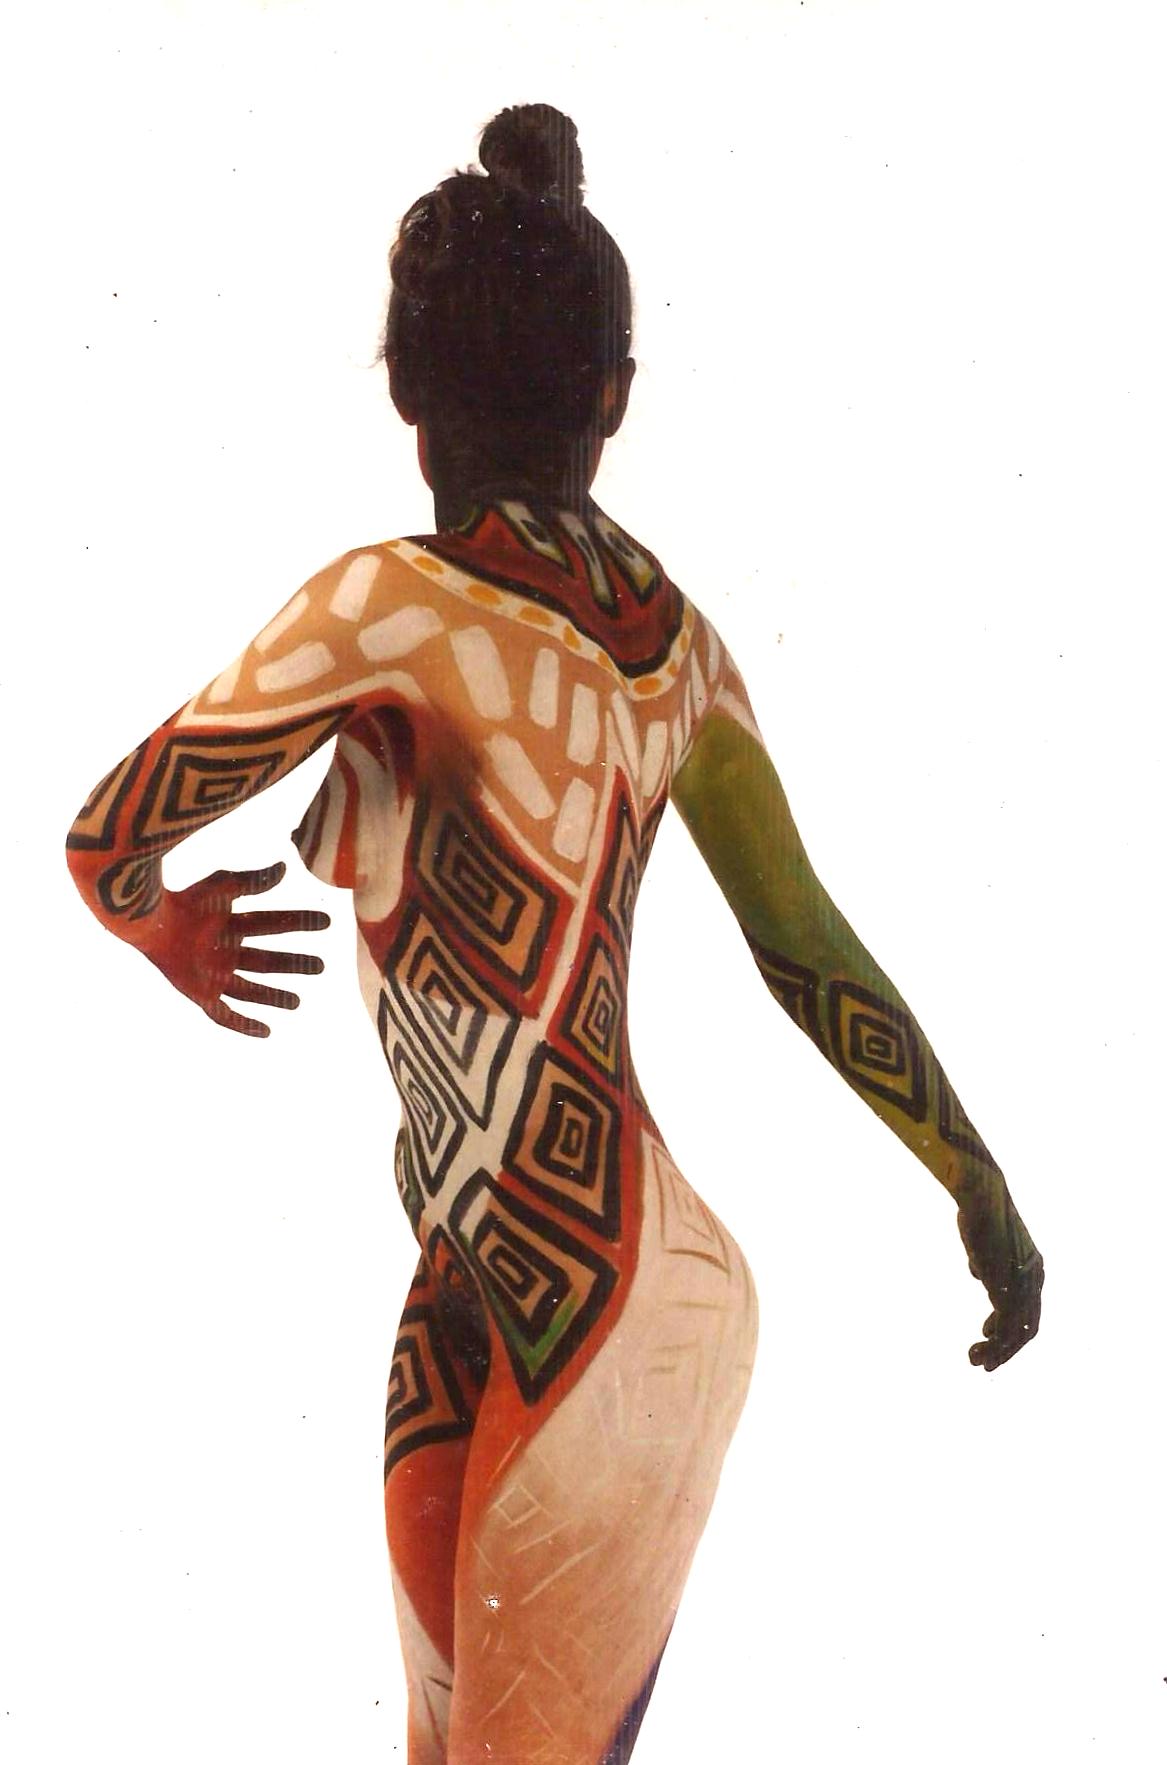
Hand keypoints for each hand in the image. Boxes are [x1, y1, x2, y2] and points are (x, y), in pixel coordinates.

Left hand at [142, 861, 329, 1036]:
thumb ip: (252, 881)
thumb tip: (283, 867)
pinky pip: (224, 1015)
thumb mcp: (223, 887)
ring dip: (273, 997)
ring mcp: (213, 975)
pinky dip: (244, 1025)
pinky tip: (266, 1031)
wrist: (150, 923)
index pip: (273, 924)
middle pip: (267, 961)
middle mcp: (226, 951)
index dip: (299, 922)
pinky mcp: (200, 994)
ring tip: (296, 1002)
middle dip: (293, 964)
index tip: (326, 921)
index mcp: (232, 925)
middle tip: (321, 966)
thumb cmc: (185, 901)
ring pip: (250, 990)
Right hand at [958, 1189, 1043, 1371]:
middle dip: (1007, 1349)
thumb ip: (986, 1262)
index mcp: (1033, 1268)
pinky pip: (1005, 1329)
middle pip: (1028, 1326)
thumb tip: (979, 1275)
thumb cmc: (980, 1212)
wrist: (983, 1197)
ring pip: (1018, 1334)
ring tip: (974, 1361)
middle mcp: (1034, 1280)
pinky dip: (994, 1346)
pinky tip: (977, 1350)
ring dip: (998, 1353)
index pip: (1028, 1308)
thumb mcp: (986, 1243)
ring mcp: (1023, 1286)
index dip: (1009, 1326)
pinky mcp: (1008, 1289)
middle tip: (986, 1363)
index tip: (985, 1334)